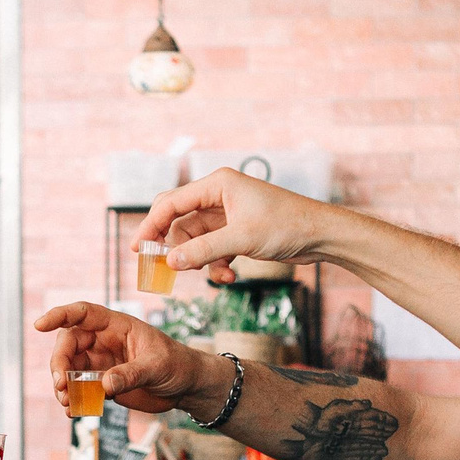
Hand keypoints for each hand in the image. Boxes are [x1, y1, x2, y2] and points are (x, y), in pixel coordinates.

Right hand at [33, 301, 219, 414]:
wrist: (186, 387)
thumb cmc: (177, 365)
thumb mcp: (157, 366)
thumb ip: (131, 374)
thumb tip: (104, 384)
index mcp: (116, 326)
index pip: (82, 314)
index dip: (59, 316)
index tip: (40, 325)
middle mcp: (103, 341)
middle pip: (68, 344)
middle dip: (59, 363)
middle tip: (61, 385)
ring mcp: (101, 363)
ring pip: (69, 368)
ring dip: (63, 385)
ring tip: (67, 402)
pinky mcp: (102, 384)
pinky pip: (79, 389)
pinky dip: (73, 400)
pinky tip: (73, 411)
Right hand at [134, 168, 339, 284]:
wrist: (321, 235)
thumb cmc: (286, 225)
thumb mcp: (241, 239)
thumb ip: (204, 250)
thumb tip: (170, 262)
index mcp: (218, 184)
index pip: (172, 202)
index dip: (151, 225)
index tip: (138, 249)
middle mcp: (219, 195)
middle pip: (180, 221)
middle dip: (174, 246)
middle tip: (162, 267)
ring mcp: (228, 214)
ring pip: (196, 239)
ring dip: (201, 260)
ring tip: (216, 274)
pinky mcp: (237, 231)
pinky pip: (213, 248)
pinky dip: (216, 263)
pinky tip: (228, 275)